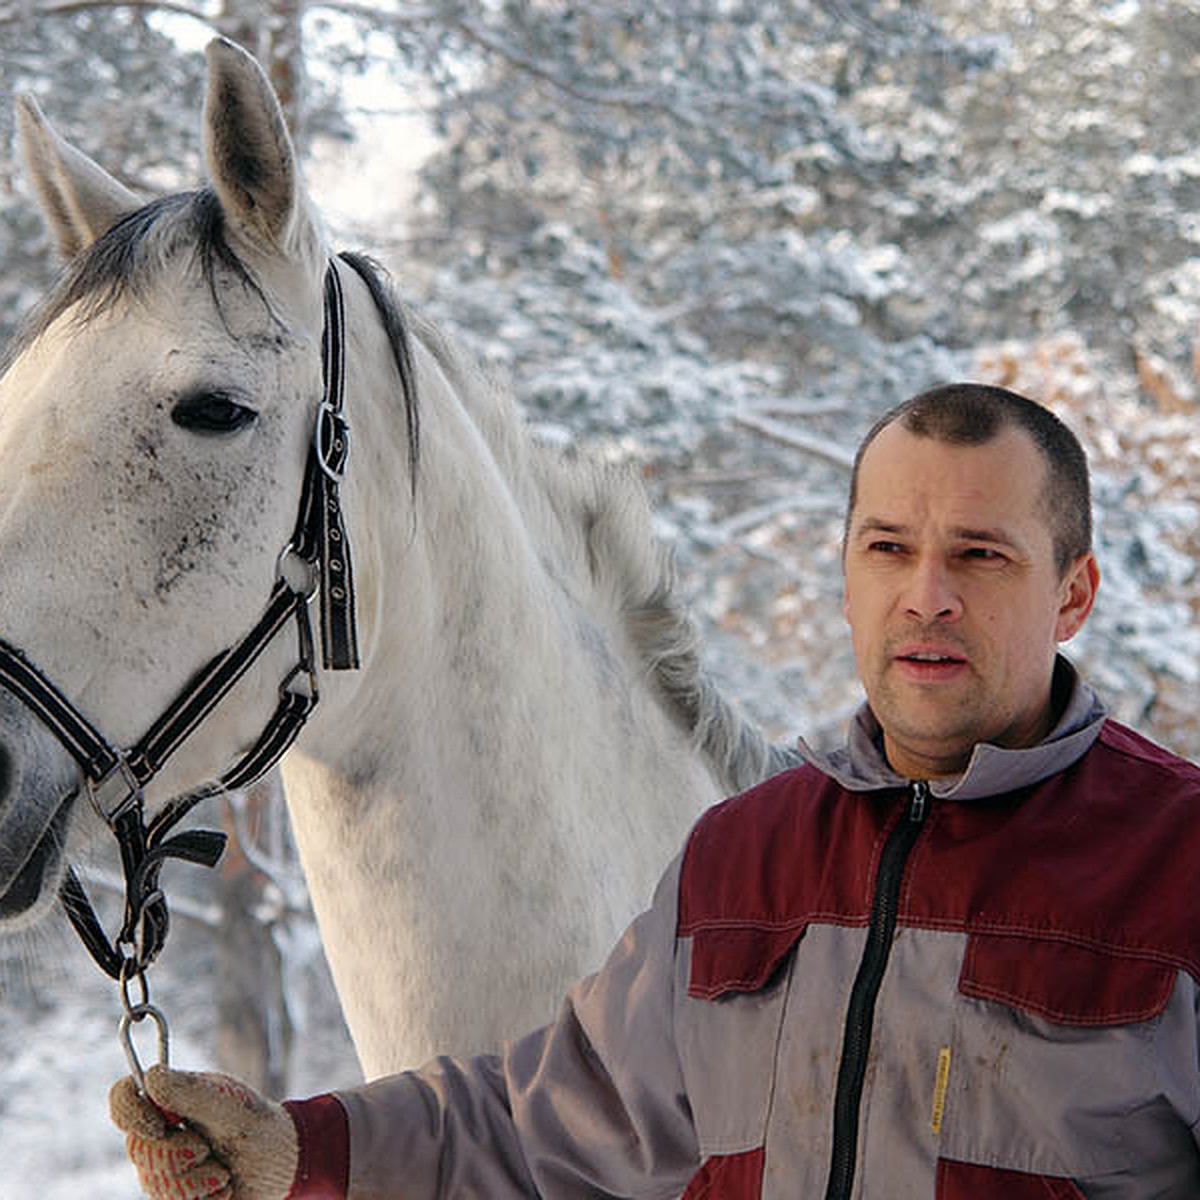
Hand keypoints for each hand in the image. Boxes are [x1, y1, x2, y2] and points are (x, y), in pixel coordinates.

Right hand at [110, 1065, 298, 1199]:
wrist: (279, 1165)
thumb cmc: (255, 1123)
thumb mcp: (229, 1104)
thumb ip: (192, 1092)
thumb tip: (150, 1077)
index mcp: (168, 1100)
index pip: (122, 1097)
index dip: (129, 1113)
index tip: (160, 1126)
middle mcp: (157, 1133)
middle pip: (137, 1148)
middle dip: (179, 1154)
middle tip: (208, 1147)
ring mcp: (160, 1169)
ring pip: (155, 1184)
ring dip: (198, 1181)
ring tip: (222, 1172)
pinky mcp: (172, 1199)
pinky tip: (221, 1191)